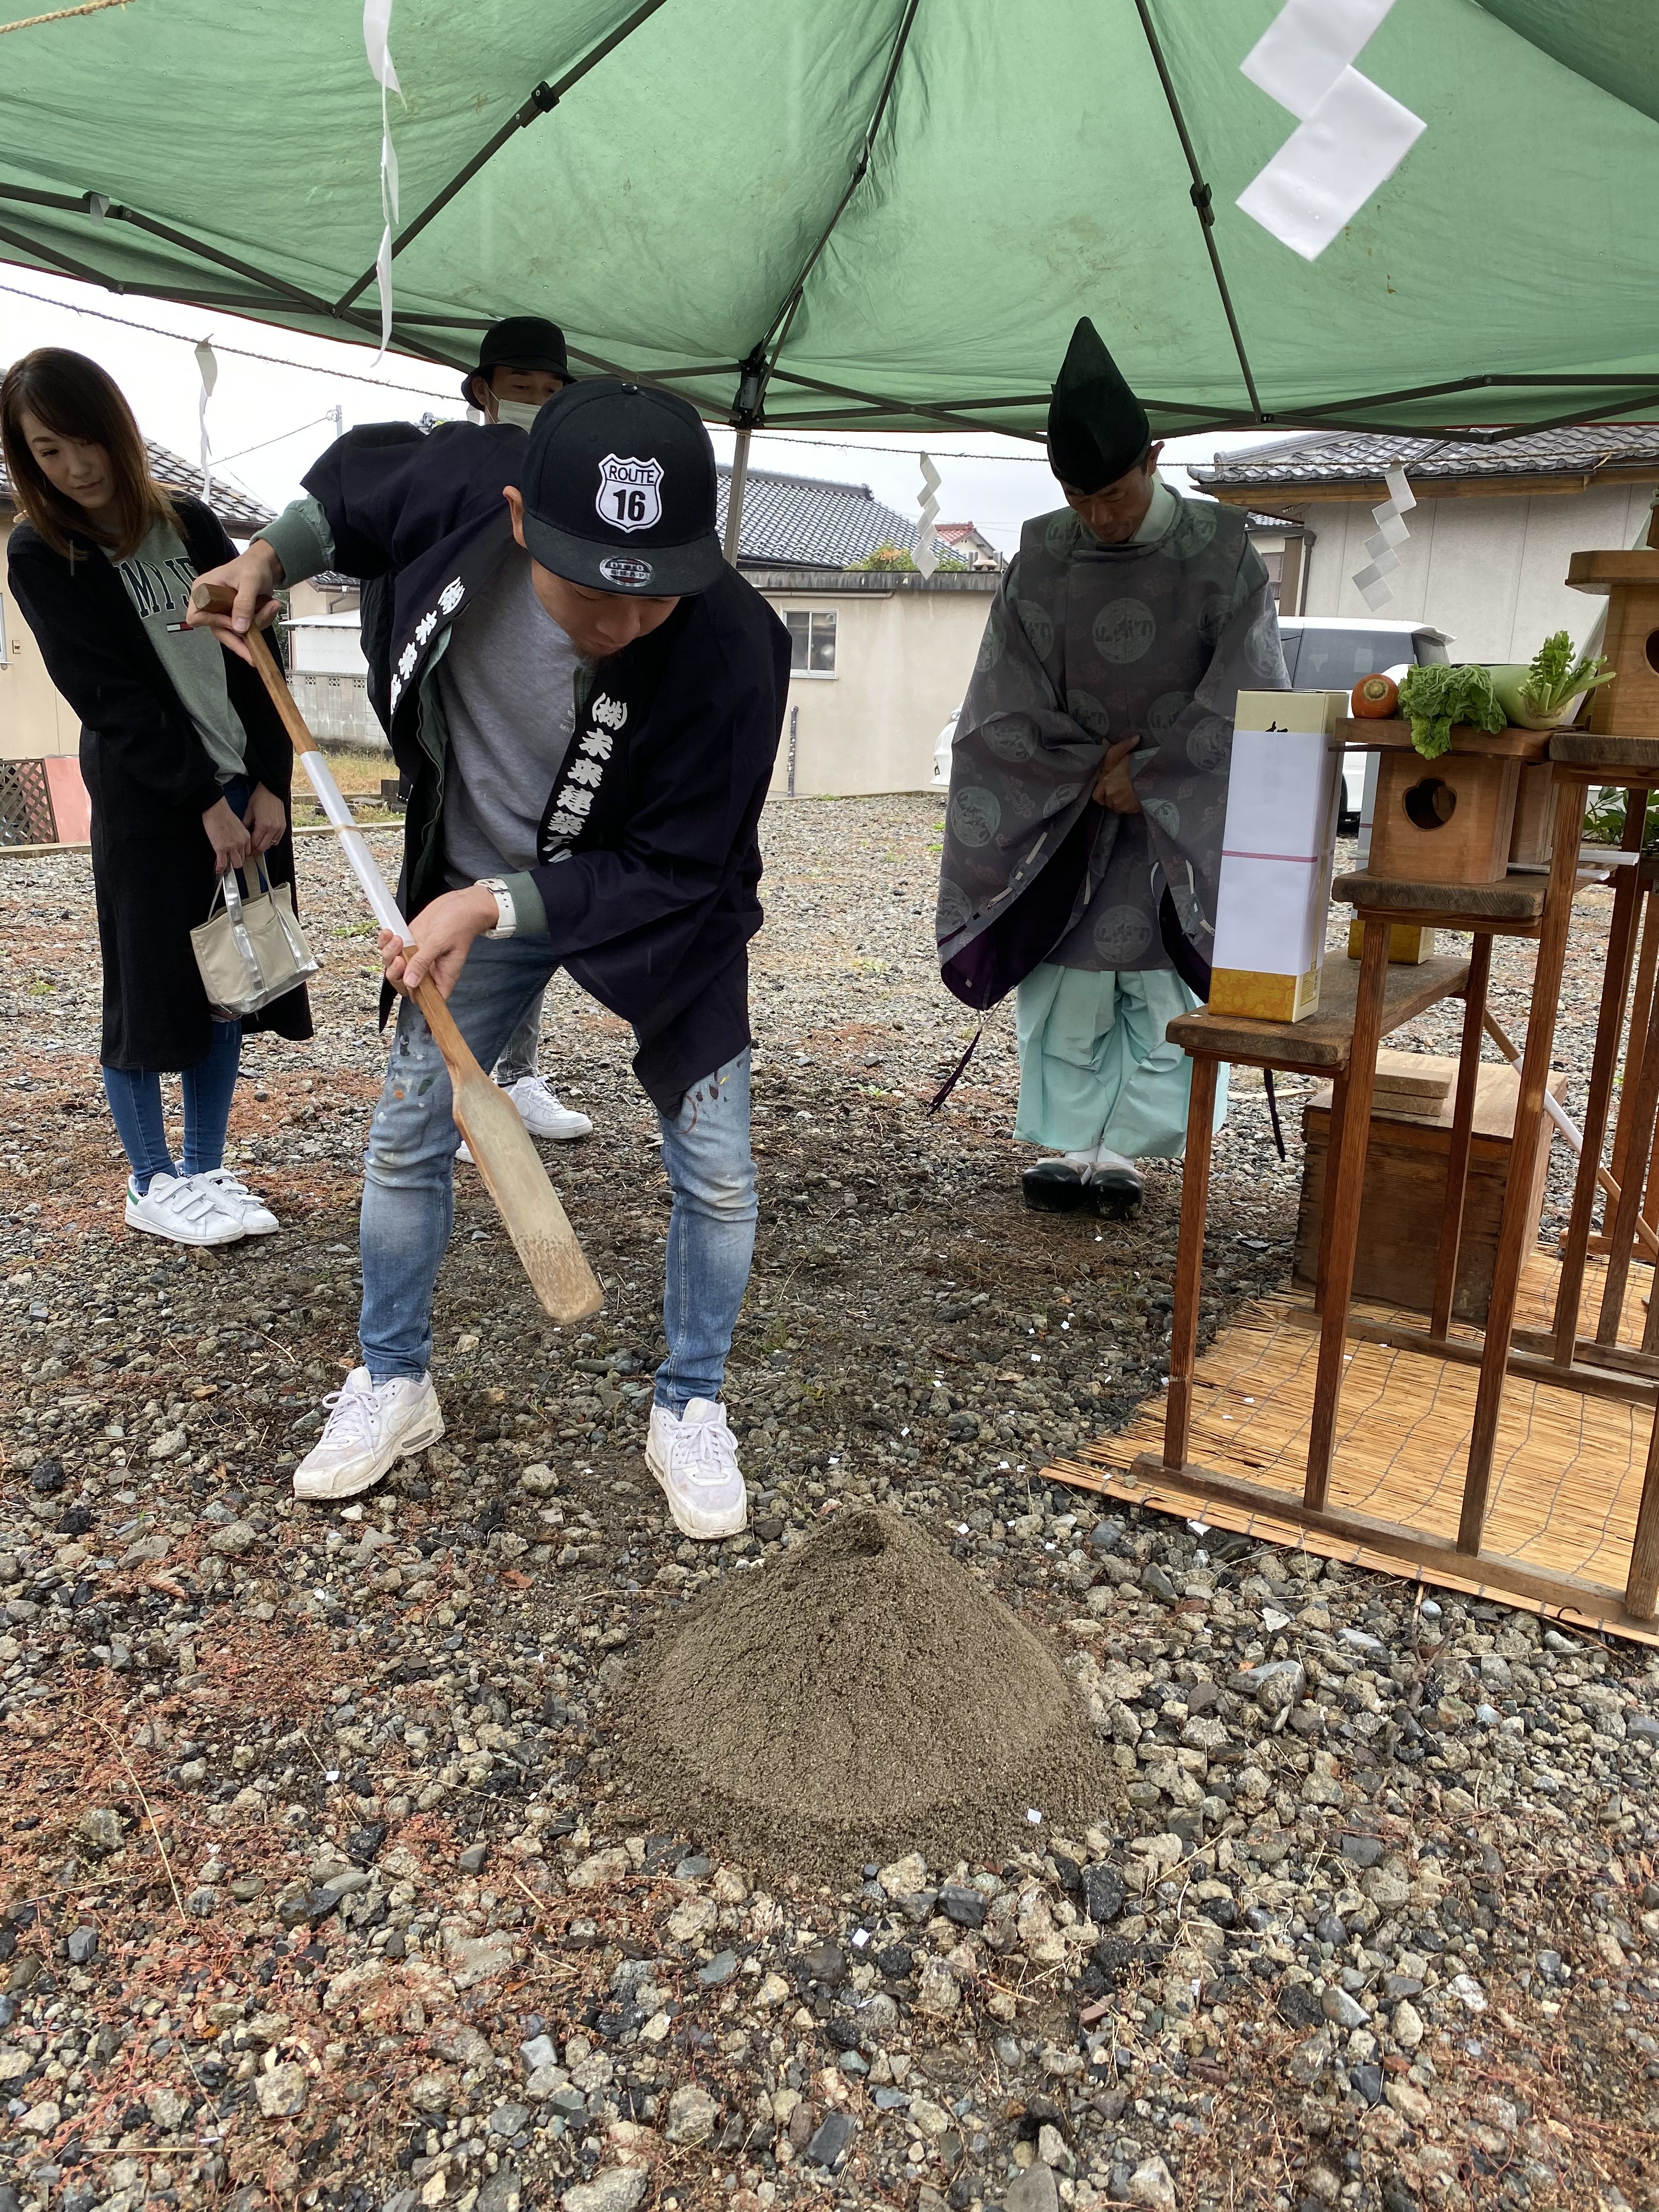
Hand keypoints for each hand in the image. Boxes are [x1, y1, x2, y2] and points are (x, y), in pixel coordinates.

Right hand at [185, 542, 283, 662]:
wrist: (265, 565)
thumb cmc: (252, 565)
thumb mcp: (249, 581)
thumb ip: (244, 603)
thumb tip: (238, 627)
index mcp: (203, 590)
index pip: (196, 616)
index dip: (214, 623)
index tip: (234, 623)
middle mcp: (210, 604)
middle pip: (219, 631)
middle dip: (241, 636)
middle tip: (257, 640)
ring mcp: (223, 612)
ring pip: (236, 633)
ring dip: (256, 625)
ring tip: (269, 607)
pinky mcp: (236, 617)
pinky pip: (247, 631)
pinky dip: (261, 622)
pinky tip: (268, 608)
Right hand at [203, 796, 251, 875]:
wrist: (216, 810)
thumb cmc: (224, 814)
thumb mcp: (238, 825)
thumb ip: (239, 835)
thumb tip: (235, 841)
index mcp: (246, 837)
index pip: (248, 852)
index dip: (241, 855)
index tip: (237, 856)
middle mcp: (241, 843)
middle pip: (243, 859)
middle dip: (236, 861)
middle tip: (230, 861)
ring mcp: (232, 846)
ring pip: (236, 864)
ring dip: (229, 866)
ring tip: (224, 865)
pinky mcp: (221, 848)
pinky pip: (223, 863)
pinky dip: (220, 868)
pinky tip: (218, 869)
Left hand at [243, 782, 287, 855]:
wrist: (272, 791)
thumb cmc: (260, 798)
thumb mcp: (249, 811)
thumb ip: (245, 825)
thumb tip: (242, 835)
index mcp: (263, 825)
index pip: (255, 844)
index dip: (249, 849)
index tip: (245, 850)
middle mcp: (273, 829)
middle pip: (263, 847)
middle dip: (255, 851)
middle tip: (250, 851)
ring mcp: (279, 828)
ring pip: (270, 845)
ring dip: (263, 846)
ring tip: (257, 844)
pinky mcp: (283, 827)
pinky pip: (277, 840)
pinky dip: (270, 841)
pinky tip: (265, 838)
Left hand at [381, 886, 496, 998]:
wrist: (459, 904)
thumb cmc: (460, 925)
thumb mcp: (441, 943)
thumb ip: (424, 962)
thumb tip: (410, 981)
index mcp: (441, 977)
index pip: (426, 998)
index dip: (414, 994)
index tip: (407, 981)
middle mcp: (427, 970)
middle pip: (403, 984)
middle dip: (396, 973)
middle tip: (399, 958)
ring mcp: (416, 957)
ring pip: (393, 966)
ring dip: (389, 954)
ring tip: (396, 939)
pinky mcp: (408, 943)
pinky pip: (391, 949)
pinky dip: (386, 942)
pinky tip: (390, 932)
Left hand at [1093, 735, 1142, 814]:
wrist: (1153, 777)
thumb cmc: (1133, 764)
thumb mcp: (1122, 752)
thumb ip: (1122, 746)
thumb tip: (1130, 739)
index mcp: (1106, 782)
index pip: (1097, 795)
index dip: (1101, 793)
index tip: (1107, 789)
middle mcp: (1112, 796)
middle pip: (1108, 802)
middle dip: (1113, 797)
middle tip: (1121, 789)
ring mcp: (1122, 804)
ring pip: (1118, 807)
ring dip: (1122, 802)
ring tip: (1129, 793)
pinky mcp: (1133, 809)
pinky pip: (1129, 810)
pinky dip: (1131, 805)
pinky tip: (1136, 797)